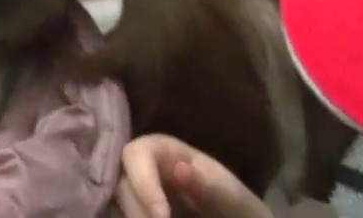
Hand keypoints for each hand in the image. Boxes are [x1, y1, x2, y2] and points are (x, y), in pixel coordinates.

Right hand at [114, 134, 271, 217]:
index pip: (137, 153)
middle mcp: (147, 168)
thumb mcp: (235, 200)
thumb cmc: (241, 211)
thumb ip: (210, 185)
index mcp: (169, 152)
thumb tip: (178, 167)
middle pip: (122, 181)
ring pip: (120, 203)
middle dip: (138, 210)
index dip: (142, 181)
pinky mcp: (140, 211)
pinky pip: (127, 213)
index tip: (161, 215)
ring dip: (136, 217)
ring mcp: (141, 192)